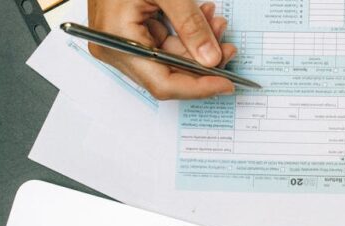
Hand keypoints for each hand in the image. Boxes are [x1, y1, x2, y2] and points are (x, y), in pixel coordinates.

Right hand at [87, 0, 236, 99]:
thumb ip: (190, 24)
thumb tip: (211, 58)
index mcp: (117, 41)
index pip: (162, 82)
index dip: (198, 87)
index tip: (227, 83)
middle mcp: (116, 49)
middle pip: (167, 74)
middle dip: (202, 63)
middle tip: (229, 49)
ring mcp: (122, 43)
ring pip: (169, 59)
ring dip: (197, 45)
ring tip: (218, 24)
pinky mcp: (130, 34)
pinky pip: (163, 44)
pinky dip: (185, 35)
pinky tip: (203, 19)